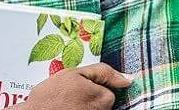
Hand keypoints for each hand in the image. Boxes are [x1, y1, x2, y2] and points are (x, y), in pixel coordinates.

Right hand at [10, 63, 132, 109]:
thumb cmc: (51, 97)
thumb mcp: (74, 73)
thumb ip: (102, 72)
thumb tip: (127, 78)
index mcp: (103, 99)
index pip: (108, 91)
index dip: (93, 86)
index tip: (78, 87)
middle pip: (102, 103)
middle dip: (89, 98)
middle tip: (70, 96)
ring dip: (84, 106)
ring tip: (67, 104)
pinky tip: (67, 109)